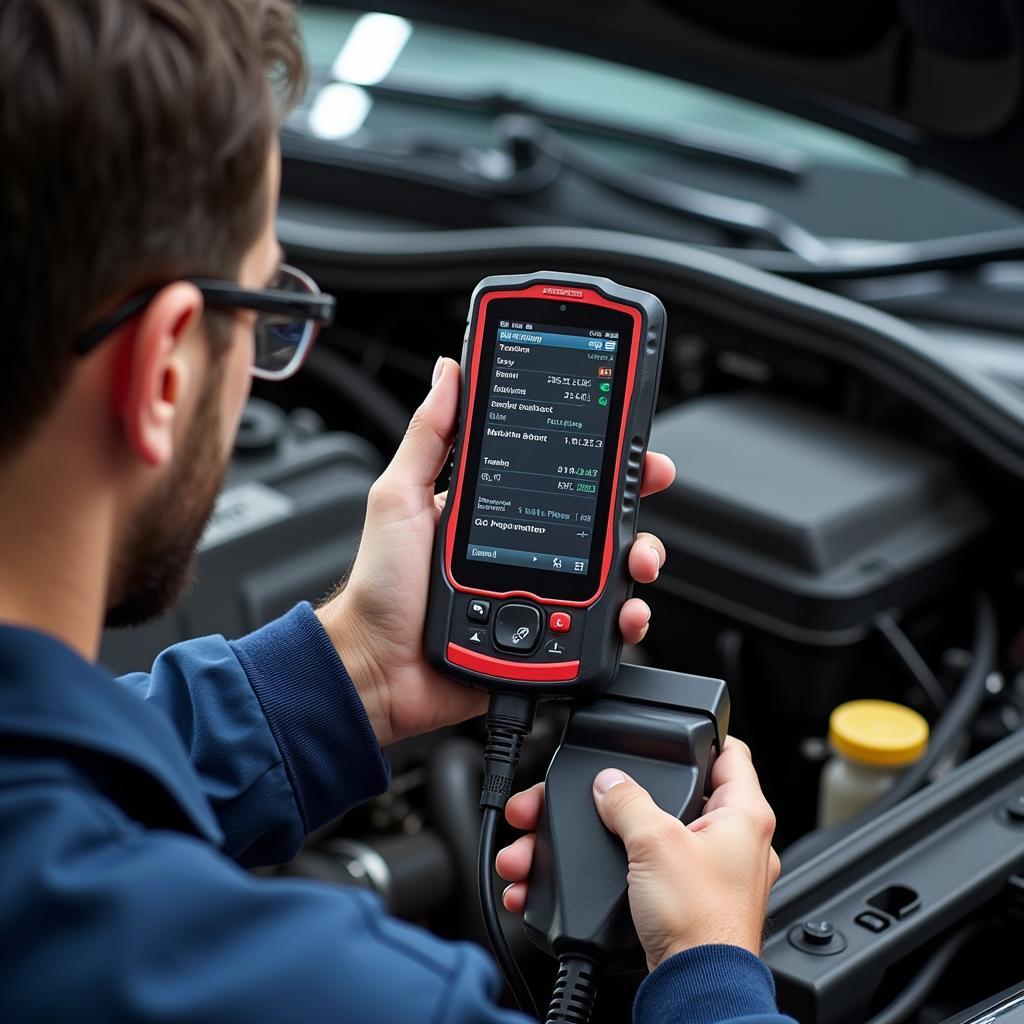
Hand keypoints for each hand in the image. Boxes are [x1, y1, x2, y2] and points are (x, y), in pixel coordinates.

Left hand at [316, 357, 676, 746]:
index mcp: (497, 510)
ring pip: (611, 570)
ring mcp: (540, 592)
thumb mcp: (399, 498)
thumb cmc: (381, 587)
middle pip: (599, 518)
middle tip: (648, 484)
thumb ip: (428, 437)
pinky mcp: (547, 636)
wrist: (377, 668)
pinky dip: (624, 619)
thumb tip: (451, 373)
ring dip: (639, 558)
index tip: (626, 436)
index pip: (558, 470)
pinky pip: (599, 626)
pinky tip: (623, 612)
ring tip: (637, 561)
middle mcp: (526, 548)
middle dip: (635, 500)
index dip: (598, 453)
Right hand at [496, 738, 780, 971]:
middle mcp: (735, 842)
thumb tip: (609, 782)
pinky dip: (608, 869)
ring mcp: (710, 873)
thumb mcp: (655, 842)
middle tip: (587, 793)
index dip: (701, 736)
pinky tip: (570, 873)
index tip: (672, 731)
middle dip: (620, 796)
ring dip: (601, 837)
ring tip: (556, 838)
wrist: (695, 989)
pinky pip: (641, 871)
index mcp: (744, 814)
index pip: (731, 752)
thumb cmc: (699, 921)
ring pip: (648, 836)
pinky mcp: (686, 902)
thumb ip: (627, 801)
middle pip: (675, 794)